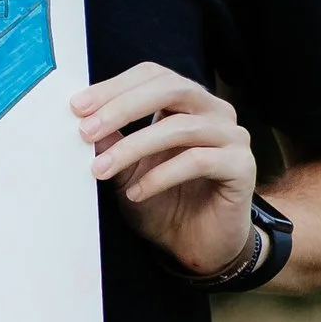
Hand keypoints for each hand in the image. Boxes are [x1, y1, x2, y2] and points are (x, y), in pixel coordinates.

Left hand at [72, 60, 256, 279]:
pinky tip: (136, 193)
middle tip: (86, 131)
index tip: (78, 106)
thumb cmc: (164, 202)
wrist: (196, 245)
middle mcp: (215, 111)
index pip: (153, 76)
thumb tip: (82, 121)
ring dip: (134, 147)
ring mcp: (232, 136)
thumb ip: (111, 144)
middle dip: (123, 107)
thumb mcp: (127, 171)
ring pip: (181, 127)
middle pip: (171, 89)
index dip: (115, 86)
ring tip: (102, 170)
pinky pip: (199, 161)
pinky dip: (161, 176)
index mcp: (188, 101)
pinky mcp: (242, 166)